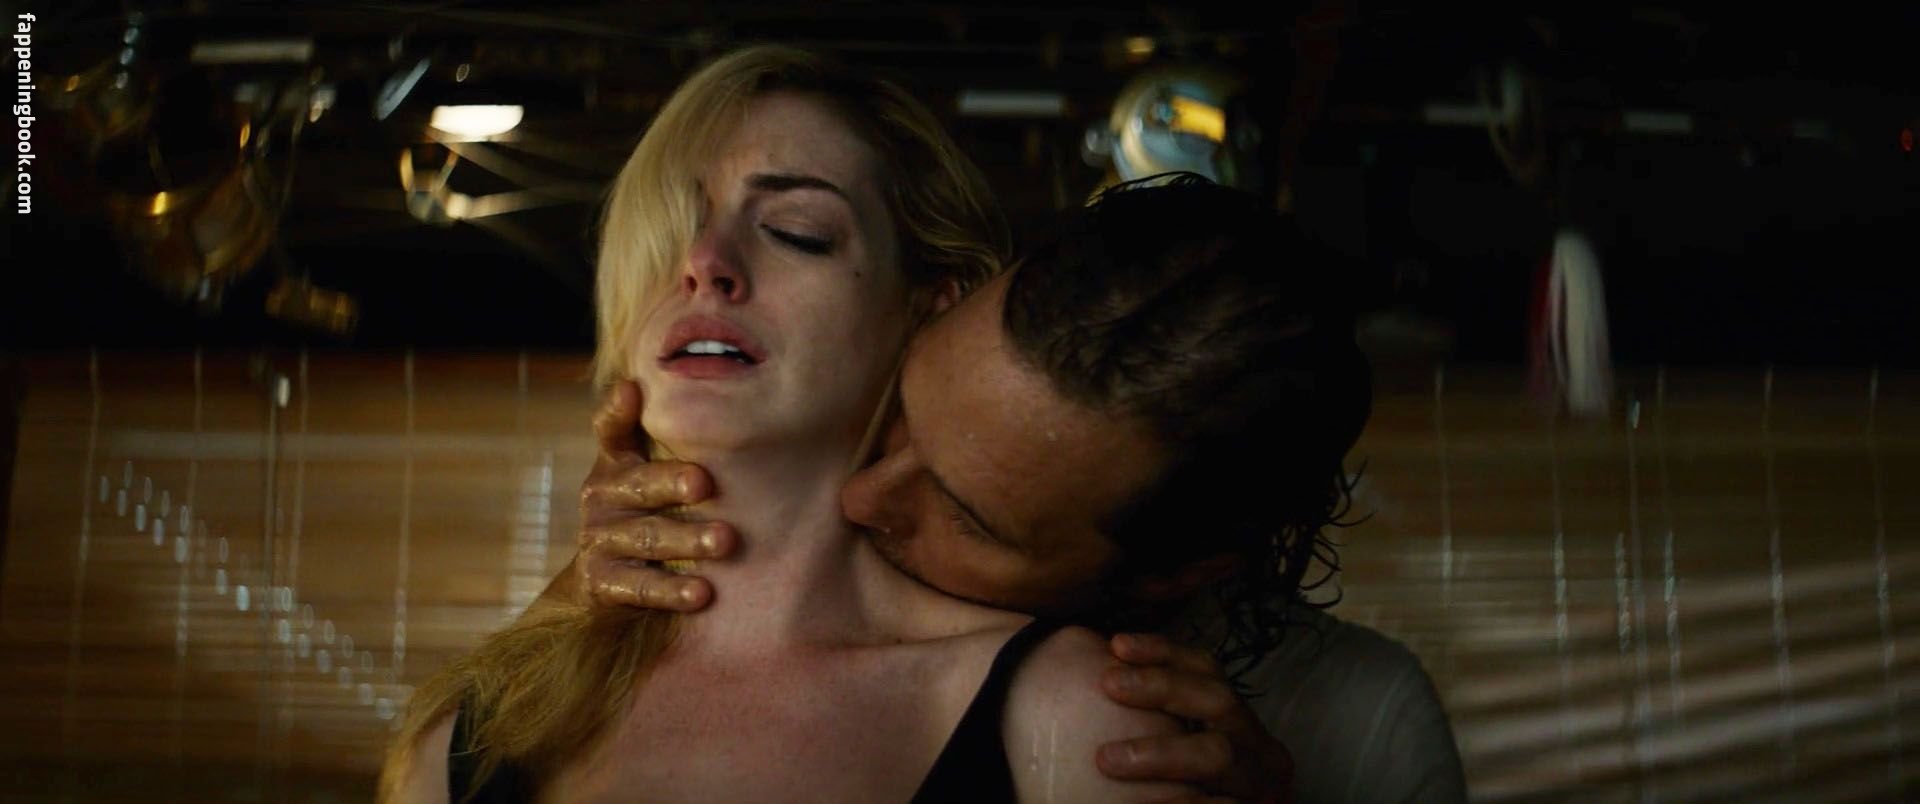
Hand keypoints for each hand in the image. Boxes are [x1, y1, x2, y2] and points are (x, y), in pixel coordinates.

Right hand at [574, 380, 736, 611]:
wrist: (599, 583)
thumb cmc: (647, 512)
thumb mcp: (651, 473)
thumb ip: (676, 442)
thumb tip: (723, 406)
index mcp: (616, 463)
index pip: (611, 430)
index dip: (617, 410)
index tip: (633, 391)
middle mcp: (602, 496)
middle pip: (640, 485)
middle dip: (672, 483)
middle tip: (704, 482)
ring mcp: (599, 539)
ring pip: (647, 537)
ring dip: (686, 539)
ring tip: (724, 541)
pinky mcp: (601, 581)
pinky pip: (640, 586)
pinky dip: (672, 590)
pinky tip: (703, 591)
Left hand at [1096, 633, 1293, 803]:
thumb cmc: (1197, 788)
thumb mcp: (1191, 747)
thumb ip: (1162, 717)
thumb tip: (1104, 681)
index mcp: (1239, 723)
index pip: (1207, 671)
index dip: (1164, 653)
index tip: (1118, 645)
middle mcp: (1259, 748)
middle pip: (1220, 701)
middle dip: (1162, 686)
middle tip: (1109, 683)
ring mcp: (1262, 784)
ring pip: (1217, 755)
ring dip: (1160, 751)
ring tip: (1107, 758)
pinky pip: (1218, 803)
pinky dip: (1181, 799)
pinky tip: (1144, 801)